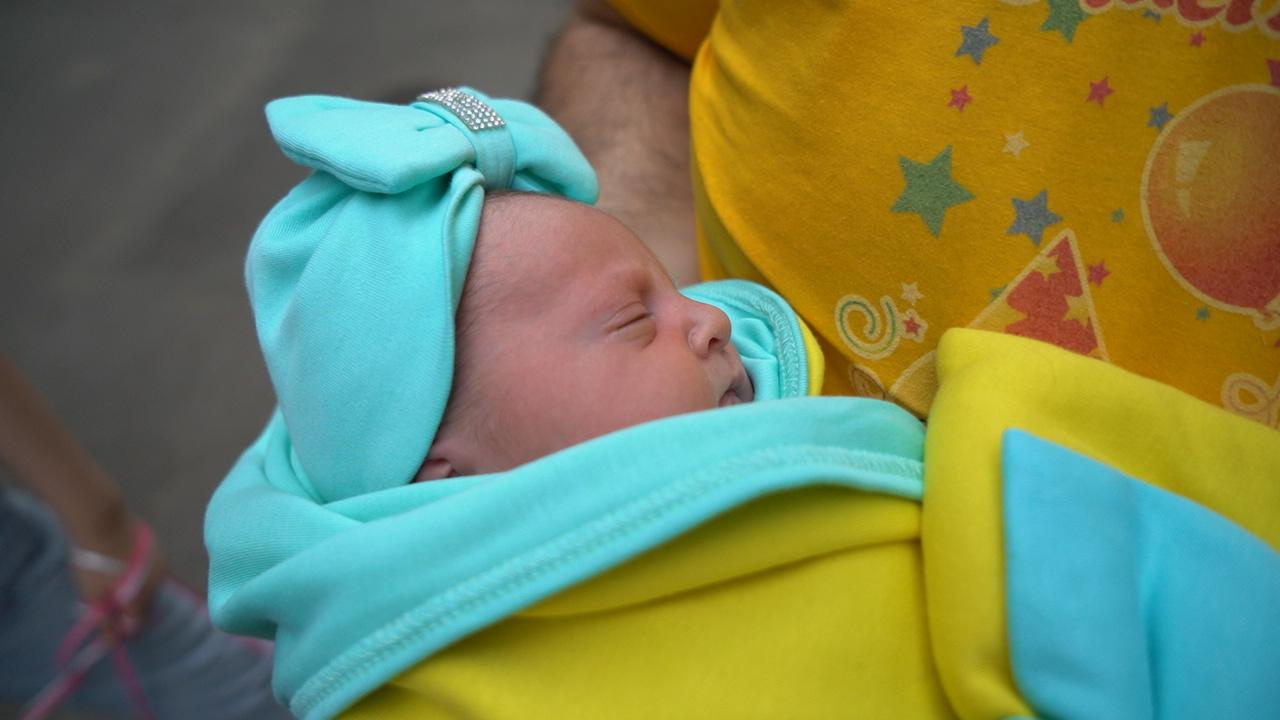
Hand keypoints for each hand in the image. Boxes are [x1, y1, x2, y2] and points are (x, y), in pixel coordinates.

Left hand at [68, 509, 166, 632]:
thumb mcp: (95, 596)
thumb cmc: (96, 562)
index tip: (111, 630)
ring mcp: (162, 560)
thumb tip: (115, 642)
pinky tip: (122, 571)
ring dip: (135, 591)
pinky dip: (138, 576)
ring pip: (150, 584)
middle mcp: (161, 579)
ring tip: (115, 589)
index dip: (125, 628)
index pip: (139, 620)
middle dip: (130, 609)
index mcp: (146, 593)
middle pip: (147, 602)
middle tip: (111, 610)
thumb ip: (107, 622)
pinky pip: (150, 569)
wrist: (101, 520)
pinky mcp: (157, 546)